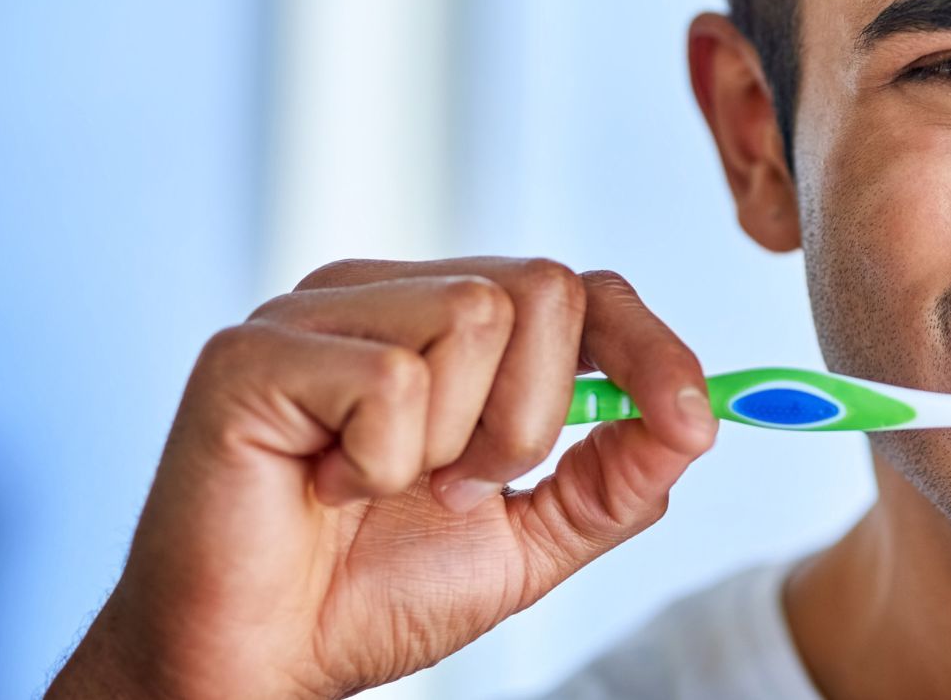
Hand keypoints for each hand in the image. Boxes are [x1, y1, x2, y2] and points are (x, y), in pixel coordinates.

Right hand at [47, 259, 716, 698]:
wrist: (255, 663)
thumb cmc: (371, 592)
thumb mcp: (532, 540)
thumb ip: (615, 478)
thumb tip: (696, 419)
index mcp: (446, 324)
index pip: (579, 287)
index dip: (648, 348)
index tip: (692, 419)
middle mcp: (384, 295)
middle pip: (545, 287)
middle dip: (533, 417)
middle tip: (460, 486)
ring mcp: (314, 312)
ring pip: (476, 316)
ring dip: (456, 440)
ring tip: (387, 487)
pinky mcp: (253, 352)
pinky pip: (390, 377)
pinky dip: (379, 461)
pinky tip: (326, 487)